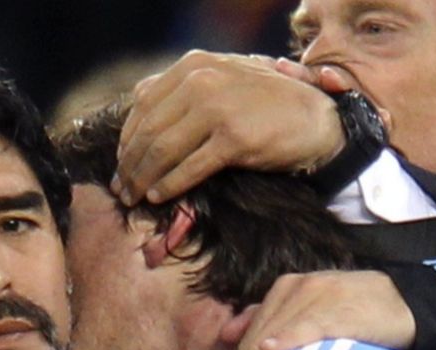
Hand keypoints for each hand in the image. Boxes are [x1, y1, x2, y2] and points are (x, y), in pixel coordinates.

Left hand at [114, 51, 343, 204]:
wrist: (315, 119)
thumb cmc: (267, 105)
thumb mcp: (222, 79)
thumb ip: (183, 87)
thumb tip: (139, 100)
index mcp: (194, 65)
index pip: (143, 103)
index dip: (126, 138)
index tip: (121, 163)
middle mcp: (202, 81)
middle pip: (149, 129)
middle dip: (129, 164)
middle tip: (119, 188)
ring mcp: (218, 109)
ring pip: (163, 150)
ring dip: (142, 178)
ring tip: (133, 197)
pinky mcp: (233, 139)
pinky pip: (189, 168)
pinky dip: (168, 185)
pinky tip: (157, 197)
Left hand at [222, 271, 416, 349]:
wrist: (403, 303)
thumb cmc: (354, 311)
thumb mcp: (309, 309)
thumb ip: (268, 317)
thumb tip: (226, 335)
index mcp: (285, 288)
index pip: (253, 332)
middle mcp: (297, 288)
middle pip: (261, 338)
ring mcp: (318, 296)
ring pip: (279, 336)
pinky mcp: (340, 308)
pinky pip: (308, 326)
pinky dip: (289, 339)